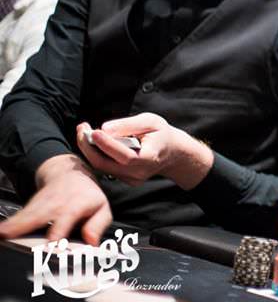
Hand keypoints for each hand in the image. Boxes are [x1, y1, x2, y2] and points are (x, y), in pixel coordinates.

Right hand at [0, 154, 111, 244]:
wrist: (68, 175)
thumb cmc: (87, 197)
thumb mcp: (101, 209)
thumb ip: (98, 225)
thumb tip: (91, 242)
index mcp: (75, 206)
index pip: (66, 219)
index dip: (59, 232)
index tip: (52, 243)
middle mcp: (54, 205)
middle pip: (38, 216)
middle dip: (26, 227)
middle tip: (11, 237)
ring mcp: (39, 206)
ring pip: (24, 216)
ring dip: (11, 227)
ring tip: (1, 235)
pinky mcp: (28, 208)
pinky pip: (16, 218)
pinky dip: (7, 225)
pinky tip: (0, 232)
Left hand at [77, 114, 212, 189]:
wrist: (173, 152)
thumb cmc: (161, 134)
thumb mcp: (151, 121)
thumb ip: (128, 124)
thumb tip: (104, 129)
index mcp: (150, 158)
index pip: (125, 156)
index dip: (107, 145)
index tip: (93, 131)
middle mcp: (140, 172)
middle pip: (106, 165)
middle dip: (88, 147)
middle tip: (81, 128)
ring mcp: (132, 179)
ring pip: (102, 167)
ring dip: (89, 150)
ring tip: (84, 131)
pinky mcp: (125, 180)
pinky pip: (105, 168)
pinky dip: (97, 154)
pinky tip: (96, 142)